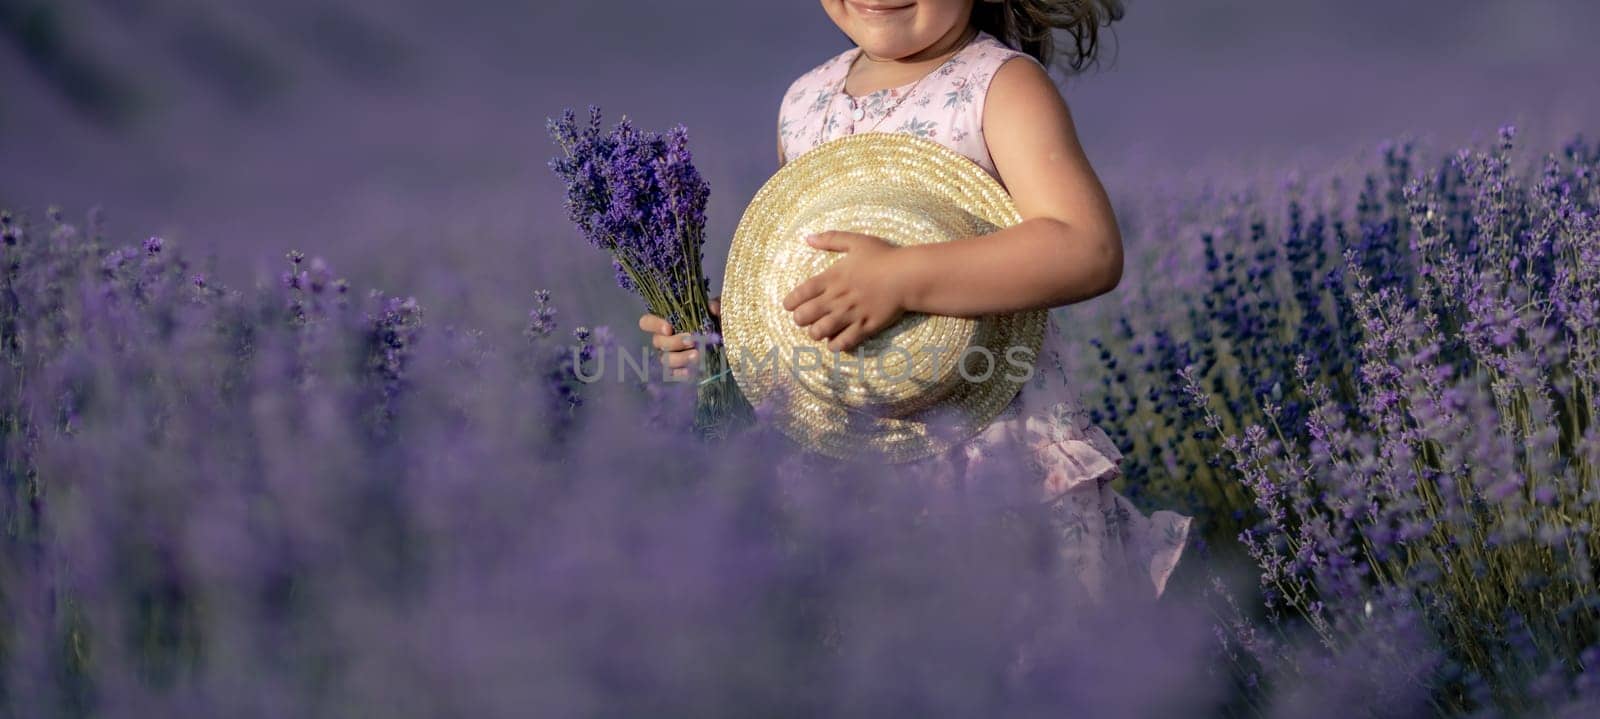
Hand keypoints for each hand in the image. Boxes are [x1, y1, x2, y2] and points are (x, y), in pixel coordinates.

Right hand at [639, 297, 718, 379]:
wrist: (726, 341)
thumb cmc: (715, 322)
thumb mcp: (718, 311)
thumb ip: (715, 306)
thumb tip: (712, 308)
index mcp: (667, 322)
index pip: (647, 322)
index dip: (654, 325)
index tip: (669, 328)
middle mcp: (664, 339)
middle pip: (658, 342)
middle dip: (675, 342)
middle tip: (692, 341)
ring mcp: (669, 355)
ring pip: (665, 359)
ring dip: (680, 358)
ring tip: (697, 355)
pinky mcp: (678, 369)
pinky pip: (672, 374)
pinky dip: (681, 373)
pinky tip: (692, 371)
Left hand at [782, 231, 907, 352]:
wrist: (908, 276)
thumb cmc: (883, 257)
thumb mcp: (856, 241)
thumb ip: (830, 239)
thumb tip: (807, 238)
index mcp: (832, 277)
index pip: (800, 294)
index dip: (790, 302)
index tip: (789, 306)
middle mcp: (837, 298)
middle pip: (804, 316)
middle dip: (799, 320)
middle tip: (804, 319)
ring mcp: (851, 314)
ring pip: (820, 332)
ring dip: (815, 333)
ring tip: (819, 331)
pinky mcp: (865, 327)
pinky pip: (843, 343)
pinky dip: (835, 345)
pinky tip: (835, 342)